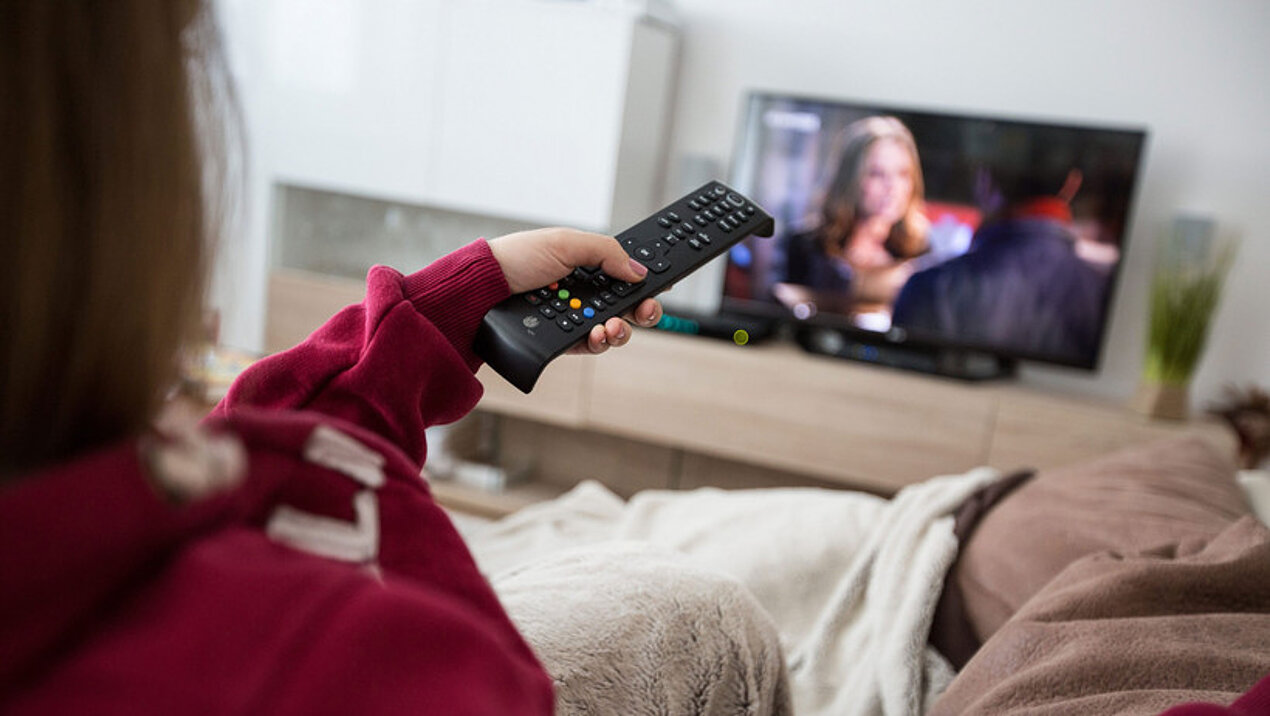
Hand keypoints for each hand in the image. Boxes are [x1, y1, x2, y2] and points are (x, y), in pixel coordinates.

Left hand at [487, 228, 662, 354]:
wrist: (482, 290)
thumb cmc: (517, 258)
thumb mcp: (565, 242)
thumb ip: (606, 252)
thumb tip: (638, 271)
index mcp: (587, 266)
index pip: (625, 277)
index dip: (645, 284)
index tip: (659, 287)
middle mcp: (583, 293)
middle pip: (627, 307)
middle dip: (643, 311)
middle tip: (645, 311)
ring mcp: (573, 319)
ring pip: (613, 330)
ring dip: (621, 330)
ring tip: (612, 326)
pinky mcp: (562, 341)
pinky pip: (591, 347)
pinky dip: (599, 343)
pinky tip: (597, 335)